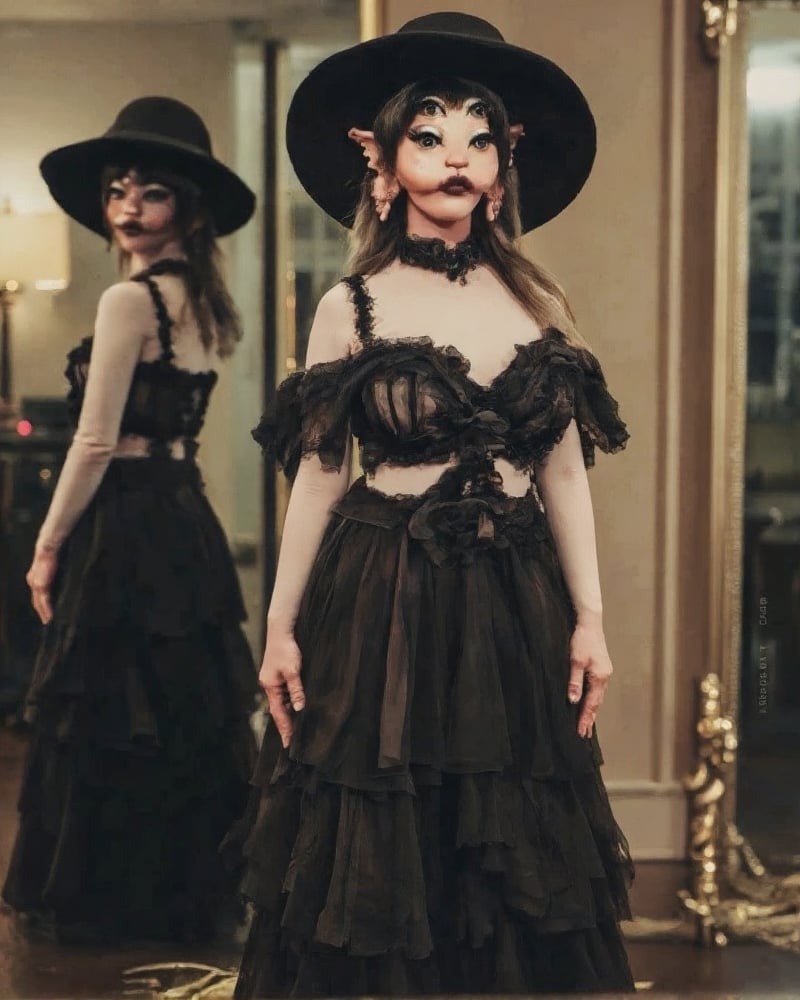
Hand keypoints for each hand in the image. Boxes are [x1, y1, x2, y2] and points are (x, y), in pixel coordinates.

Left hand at [26, 547, 58, 624]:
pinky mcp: (41, 585)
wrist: (47, 548)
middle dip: (40, 611)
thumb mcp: (52, 565)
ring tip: (48, 621)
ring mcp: (35, 584)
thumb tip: (59, 577)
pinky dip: (46, 610)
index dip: (39, 602)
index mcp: (34, 577)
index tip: (44, 610)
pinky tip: (49, 616)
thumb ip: (52, 573)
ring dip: (43, 613)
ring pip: (38, 603)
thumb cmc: (52, 553)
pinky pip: (43, 601)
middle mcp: (33, 582)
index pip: (36, 593)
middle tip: (46, 620)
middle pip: (35, 600)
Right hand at [259, 628, 304, 748]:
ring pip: (280, 702)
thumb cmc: (286, 650)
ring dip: (287, 714)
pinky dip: (288, 702)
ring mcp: (271, 681)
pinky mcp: (276, 675)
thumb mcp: (293, 671)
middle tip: (291, 741)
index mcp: (270, 687)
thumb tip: (299, 708)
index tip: (288, 743)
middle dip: (284, 725)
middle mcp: (268, 686)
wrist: (280, 632)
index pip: (278, 713)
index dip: (284, 728)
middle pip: (277, 710)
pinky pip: (282, 694)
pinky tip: (295, 707)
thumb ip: (296, 690)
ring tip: (295, 729)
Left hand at [566, 621, 612, 738]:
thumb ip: (575, 682)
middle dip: (590, 718)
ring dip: (592, 710)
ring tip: (587, 723)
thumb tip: (573, 701)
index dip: (585, 719)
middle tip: (584, 734)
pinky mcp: (601, 667)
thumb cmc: (582, 639)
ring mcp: (604, 672)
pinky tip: (588, 702)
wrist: (590, 622)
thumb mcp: (575, 661)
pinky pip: (597, 688)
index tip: (581, 732)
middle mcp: (605, 677)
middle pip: (597, 703)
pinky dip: (593, 698)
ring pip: (598, 696)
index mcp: (599, 677)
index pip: (591, 704)